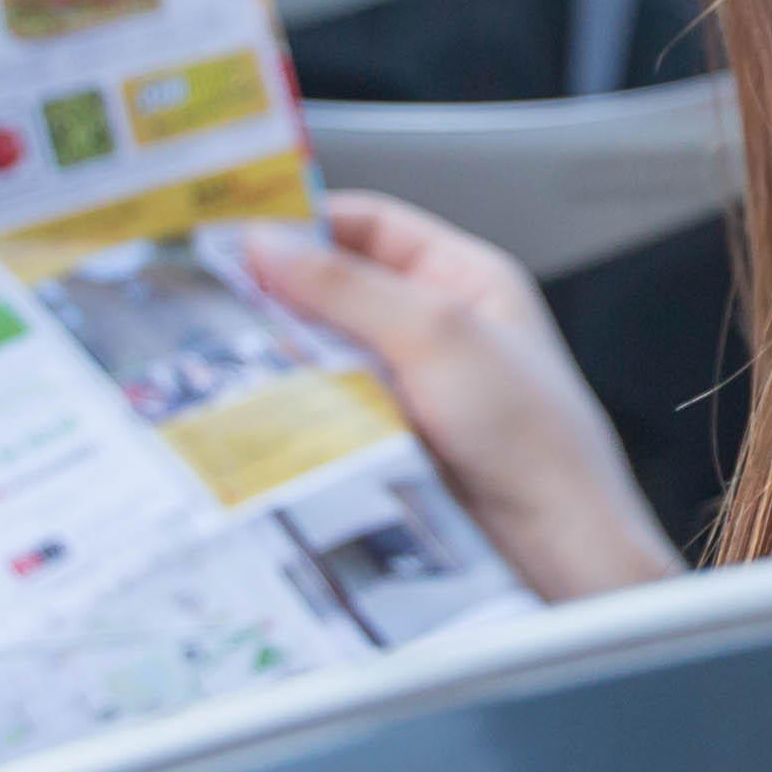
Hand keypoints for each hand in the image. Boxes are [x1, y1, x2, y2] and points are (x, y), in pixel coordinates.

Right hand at [231, 195, 682, 602]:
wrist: (556, 548)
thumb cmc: (532, 436)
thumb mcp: (435, 335)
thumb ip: (346, 287)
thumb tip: (268, 244)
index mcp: (464, 278)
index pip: (368, 226)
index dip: (304, 224)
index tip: (237, 238)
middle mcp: (437, 327)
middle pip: (338, 291)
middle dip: (282, 297)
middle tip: (215, 304)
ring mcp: (413, 389)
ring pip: (326, 356)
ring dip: (285, 358)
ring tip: (231, 361)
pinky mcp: (392, 444)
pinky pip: (329, 412)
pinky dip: (296, 409)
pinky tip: (265, 414)